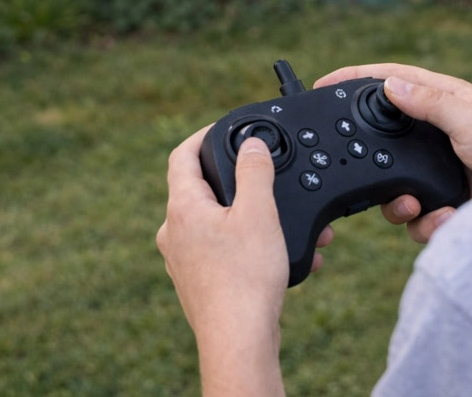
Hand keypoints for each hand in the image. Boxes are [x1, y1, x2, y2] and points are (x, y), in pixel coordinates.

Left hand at [156, 126, 332, 395]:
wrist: (239, 342)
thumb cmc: (246, 279)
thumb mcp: (259, 213)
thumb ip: (255, 172)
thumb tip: (251, 144)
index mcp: (183, 208)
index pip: (181, 154)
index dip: (202, 135)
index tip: (225, 129)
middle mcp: (174, 232)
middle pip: (202, 189)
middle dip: (242, 183)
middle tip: (267, 178)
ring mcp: (183, 261)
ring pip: (220, 224)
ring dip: (257, 219)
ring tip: (296, 226)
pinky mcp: (198, 284)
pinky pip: (226, 253)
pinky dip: (254, 246)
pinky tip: (291, 257)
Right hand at [315, 64, 471, 242]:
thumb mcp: (468, 117)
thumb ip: (426, 103)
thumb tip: (387, 85)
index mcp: (441, 101)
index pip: (388, 82)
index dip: (355, 79)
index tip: (323, 83)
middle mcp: (435, 134)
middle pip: (381, 140)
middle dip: (372, 161)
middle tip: (363, 172)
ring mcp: (437, 170)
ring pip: (392, 186)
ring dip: (398, 201)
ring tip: (416, 205)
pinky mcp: (443, 202)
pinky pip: (415, 216)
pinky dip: (425, 222)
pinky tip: (444, 219)